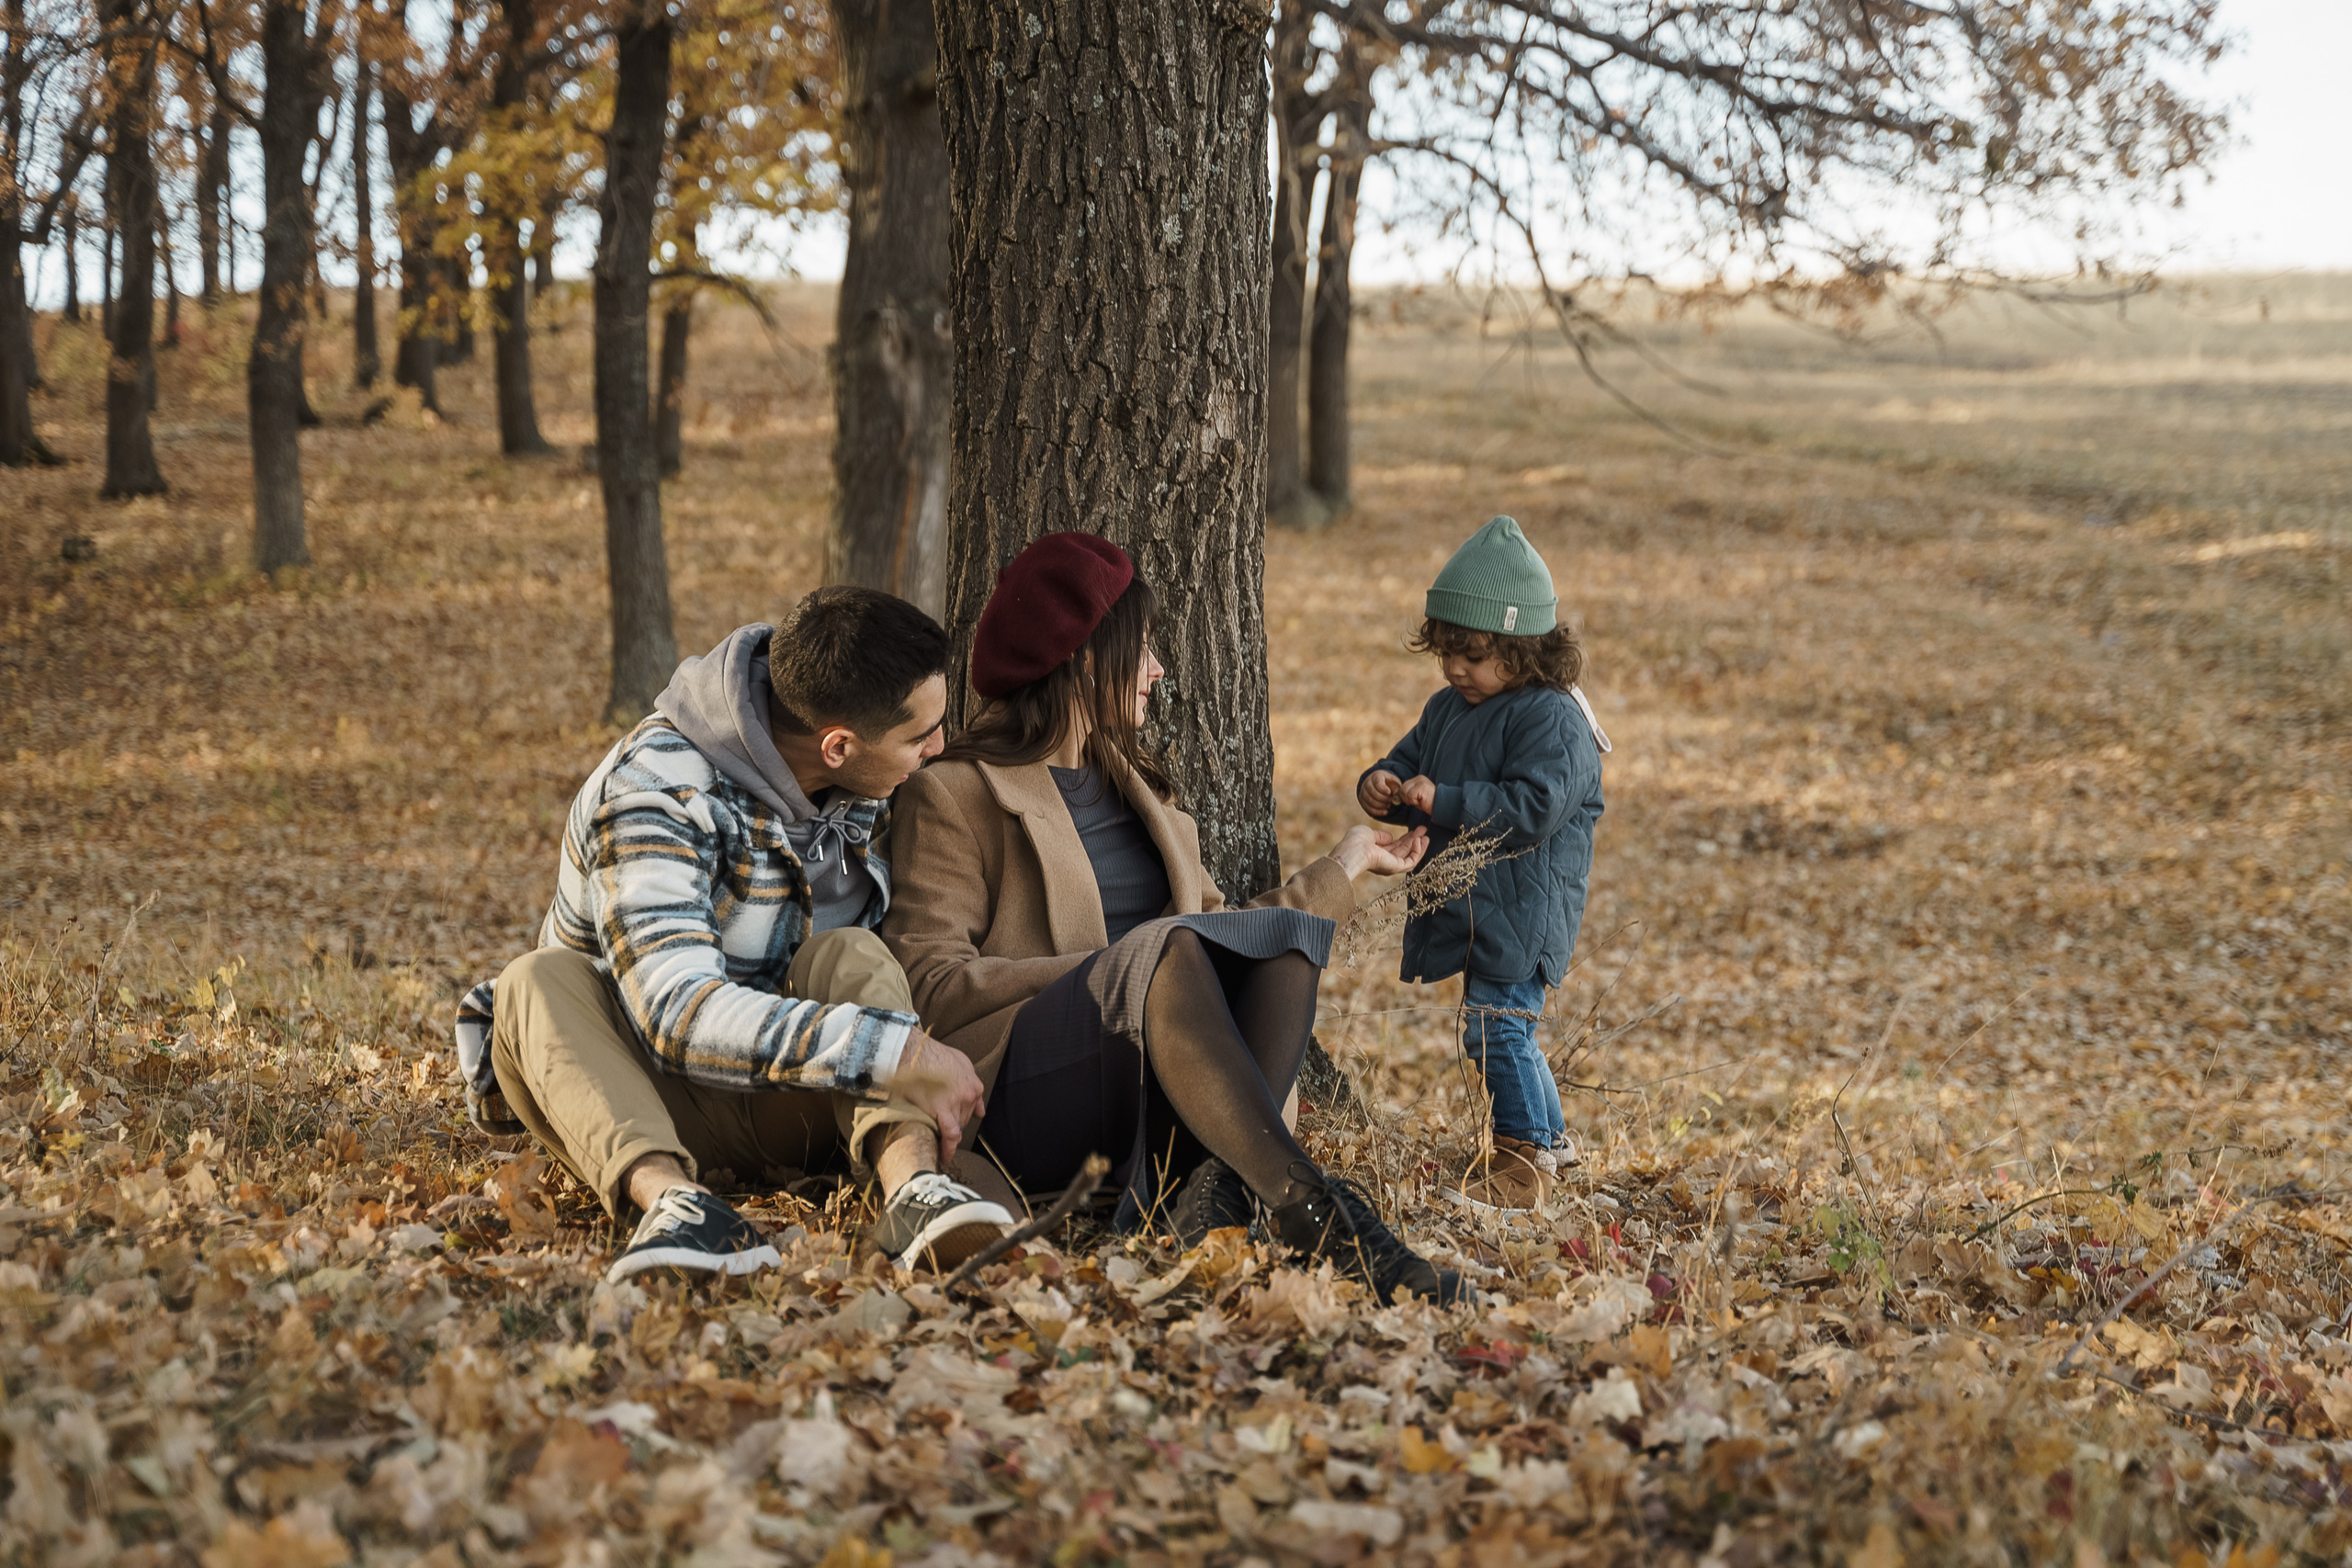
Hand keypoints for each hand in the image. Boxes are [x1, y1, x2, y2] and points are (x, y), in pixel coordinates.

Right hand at [889, 1030, 985, 1166]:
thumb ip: (972, 1082)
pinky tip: (944, 1157)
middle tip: (938, 1129)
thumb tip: (979, 1106)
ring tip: (936, 1141)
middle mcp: (969, 1095)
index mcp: (974, 1085)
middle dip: (953, 1125)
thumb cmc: (932, 1054)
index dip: (962, 1118)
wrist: (913, 1052)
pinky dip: (948, 1149)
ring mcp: (957, 1103)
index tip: (956, 1125)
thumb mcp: (960, 1062)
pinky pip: (950, 1135)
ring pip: (956, 1127)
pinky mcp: (942, 1110)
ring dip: (946, 1134)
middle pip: (964, 1119)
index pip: (972, 1109)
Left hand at [1332, 823, 1428, 878]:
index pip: (1395, 846)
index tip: (1414, 830)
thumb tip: (1390, 837)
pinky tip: (1419, 840)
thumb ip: (1380, 835)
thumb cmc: (1356, 841)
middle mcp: (1384, 862)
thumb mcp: (1368, 833)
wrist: (1353, 850)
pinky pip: (1411, 861)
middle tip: (1423, 829)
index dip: (1406, 838)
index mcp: (1377, 854)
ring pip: (1409, 857)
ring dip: (1419, 846)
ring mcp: (1390, 866)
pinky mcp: (1396, 868)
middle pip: (1404, 851)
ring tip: (1426, 835)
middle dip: (1414, 839)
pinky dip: (1417, 852)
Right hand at [1358, 770, 1404, 815]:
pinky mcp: (1362, 800)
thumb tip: (1396, 798)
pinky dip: (1377, 811)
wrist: (1382, 787)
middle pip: (1372, 791)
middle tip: (1390, 801)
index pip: (1377, 781)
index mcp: (1376, 775)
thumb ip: (1396, 789)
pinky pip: (1367, 808)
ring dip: (1380, 805)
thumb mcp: (1395, 783)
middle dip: (1382, 798)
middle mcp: (1367, 782)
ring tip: (1388, 805)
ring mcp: (1363, 791)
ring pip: (1369, 800)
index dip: (1382, 788)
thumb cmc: (1390, 785)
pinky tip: (1385, 812)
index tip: (1389, 793)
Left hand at [1399, 775, 1436, 812]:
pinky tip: (1421, 801)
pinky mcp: (1421, 787)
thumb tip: (1397, 796)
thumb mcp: (1417, 797)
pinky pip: (1409, 795)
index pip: (1403, 786)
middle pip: (1402, 788)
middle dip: (1406, 798)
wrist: (1442, 806)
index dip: (1405, 796)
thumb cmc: (1430, 803)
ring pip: (1405, 792)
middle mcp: (1419, 778)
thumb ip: (1408, 793)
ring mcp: (1420, 782)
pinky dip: (1414, 801)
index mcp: (1418, 779)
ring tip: (1420, 801)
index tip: (1414, 800)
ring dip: (1410, 800)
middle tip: (1417, 801)